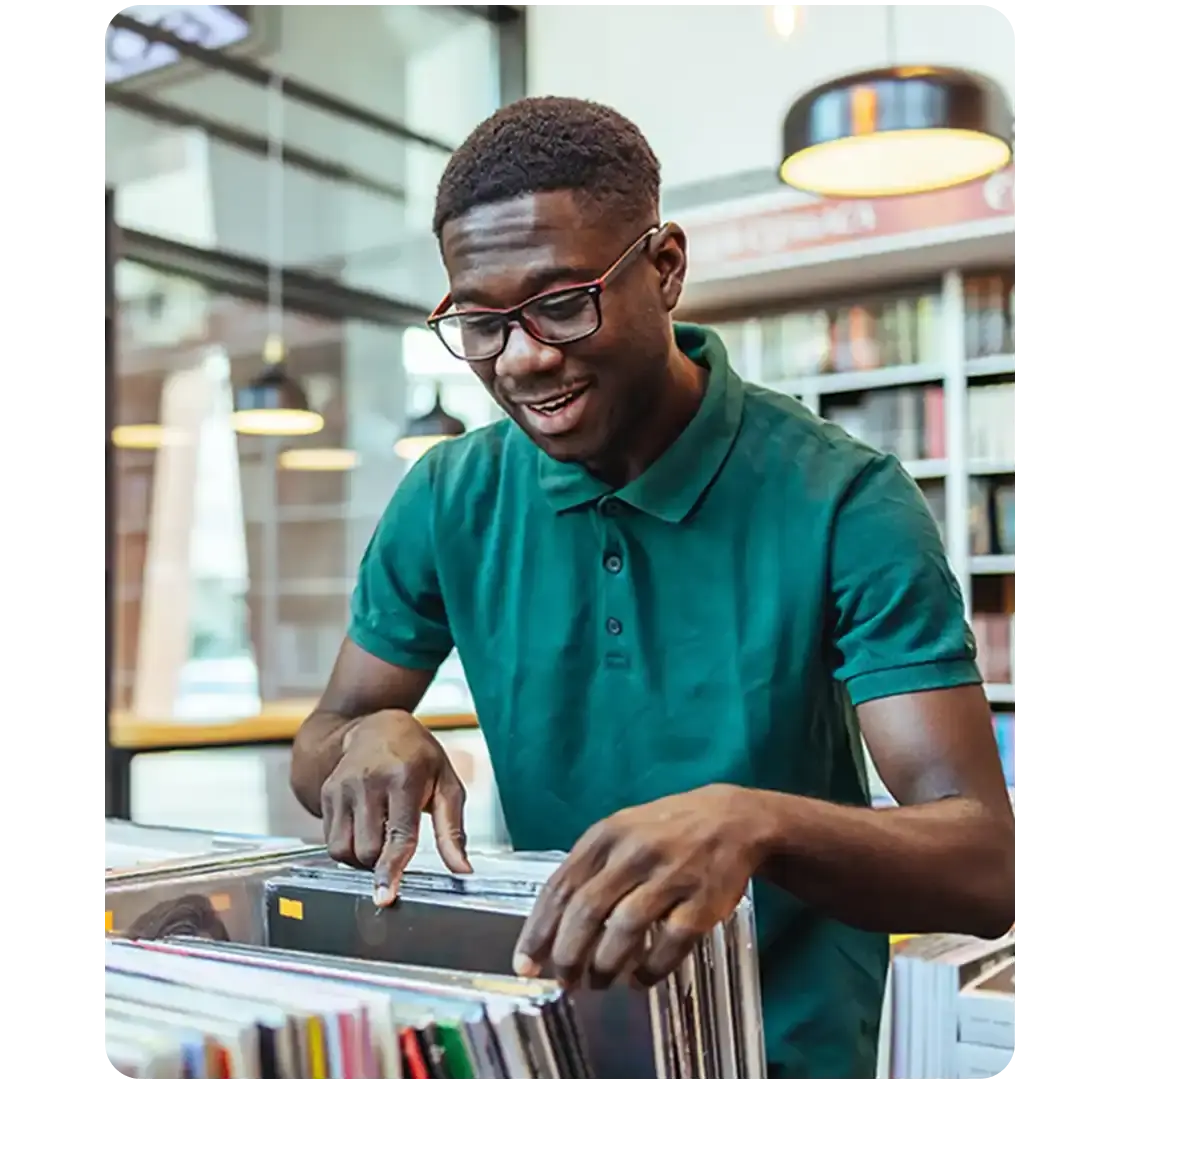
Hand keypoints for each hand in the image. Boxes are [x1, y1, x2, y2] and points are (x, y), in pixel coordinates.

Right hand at [320, 709, 471, 904]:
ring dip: (362, 860)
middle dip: (382, 863)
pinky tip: (365, 829)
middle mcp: (368, 781)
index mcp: (404, 778)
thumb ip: (453, 831)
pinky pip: (330, 840)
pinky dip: (348, 847)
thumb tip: (462, 870)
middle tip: (396, 846)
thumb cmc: (419, 757)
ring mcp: (343, 787)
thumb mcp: (447, 785)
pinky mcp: (327, 793)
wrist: (378, 725)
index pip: (397, 835)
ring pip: (343, 851)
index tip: (385, 896)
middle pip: (367, 850)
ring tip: (381, 839)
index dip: (391, 869)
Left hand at [512, 784, 762, 989]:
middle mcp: (634, 853)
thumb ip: (589, 869)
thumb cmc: (665, 831)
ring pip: (624, 931)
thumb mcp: (622, 832)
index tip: (525, 965)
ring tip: (598, 983)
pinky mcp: (702, 902)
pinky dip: (650, 970)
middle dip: (568, 955)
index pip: (560, 887)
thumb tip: (551, 924)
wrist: (733, 820)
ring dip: (605, 966)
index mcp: (606, 835)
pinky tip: (639, 979)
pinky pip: (669, 945)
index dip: (538, 931)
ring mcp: (670, 876)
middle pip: (587, 912)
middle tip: (564, 982)